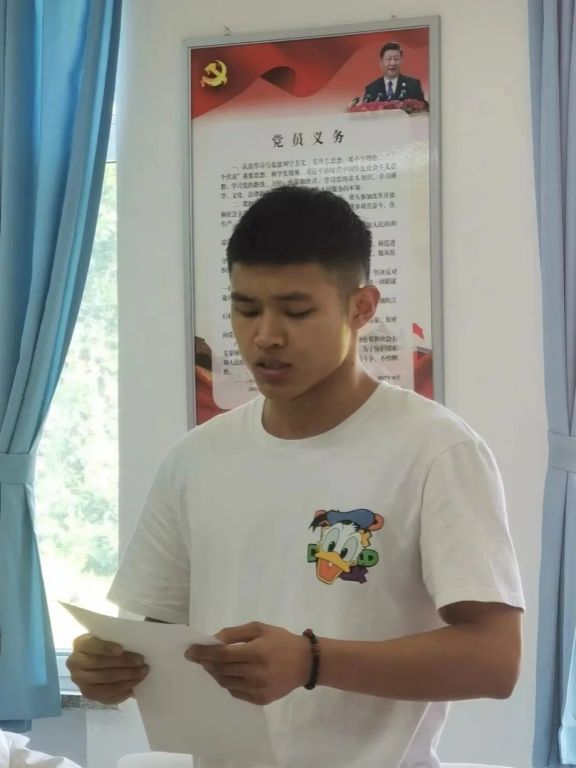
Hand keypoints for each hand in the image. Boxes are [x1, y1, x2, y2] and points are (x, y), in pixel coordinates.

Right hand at [66, 633, 148, 704]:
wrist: (96, 660)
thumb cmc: (107, 646)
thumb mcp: (109, 637)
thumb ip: (118, 638)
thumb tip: (137, 643)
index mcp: (81, 644)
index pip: (92, 645)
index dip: (106, 648)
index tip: (121, 650)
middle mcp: (75, 663)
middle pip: (101, 664)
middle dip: (124, 664)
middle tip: (141, 663)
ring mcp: (80, 680)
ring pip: (105, 681)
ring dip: (126, 678)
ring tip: (142, 674)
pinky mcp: (87, 694)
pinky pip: (106, 695)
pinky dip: (121, 692)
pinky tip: (133, 688)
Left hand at [186, 622, 309, 704]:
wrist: (306, 663)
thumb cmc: (281, 641)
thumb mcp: (260, 628)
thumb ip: (235, 633)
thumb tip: (214, 640)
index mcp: (255, 652)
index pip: (221, 655)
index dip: (203, 654)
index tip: (190, 652)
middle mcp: (255, 673)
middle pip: (221, 670)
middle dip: (206, 663)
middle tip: (198, 658)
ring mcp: (257, 689)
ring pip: (226, 682)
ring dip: (215, 673)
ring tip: (212, 665)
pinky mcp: (260, 700)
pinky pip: (235, 692)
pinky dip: (227, 683)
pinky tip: (227, 674)